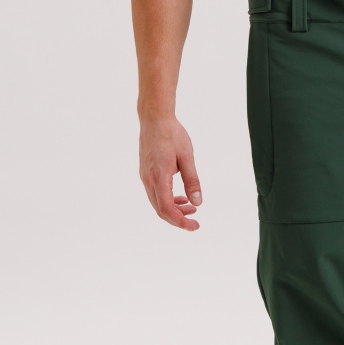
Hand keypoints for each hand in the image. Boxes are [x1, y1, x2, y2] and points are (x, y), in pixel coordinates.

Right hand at [139, 115, 202, 229]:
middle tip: (195, 221)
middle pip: (160, 210)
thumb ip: (192, 181)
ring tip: (191, 208)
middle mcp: (148, 179)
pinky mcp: (146, 172)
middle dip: (178, 219)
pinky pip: (155, 193)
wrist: (154, 118)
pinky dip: (168, 200)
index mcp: (159, 176)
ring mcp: (145, 176)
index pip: (167, 208)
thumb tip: (198, 203)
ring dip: (174, 209)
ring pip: (157, 203)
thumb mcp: (187, 157)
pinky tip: (181, 197)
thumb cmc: (172, 134)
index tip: (194, 226)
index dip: (180, 221)